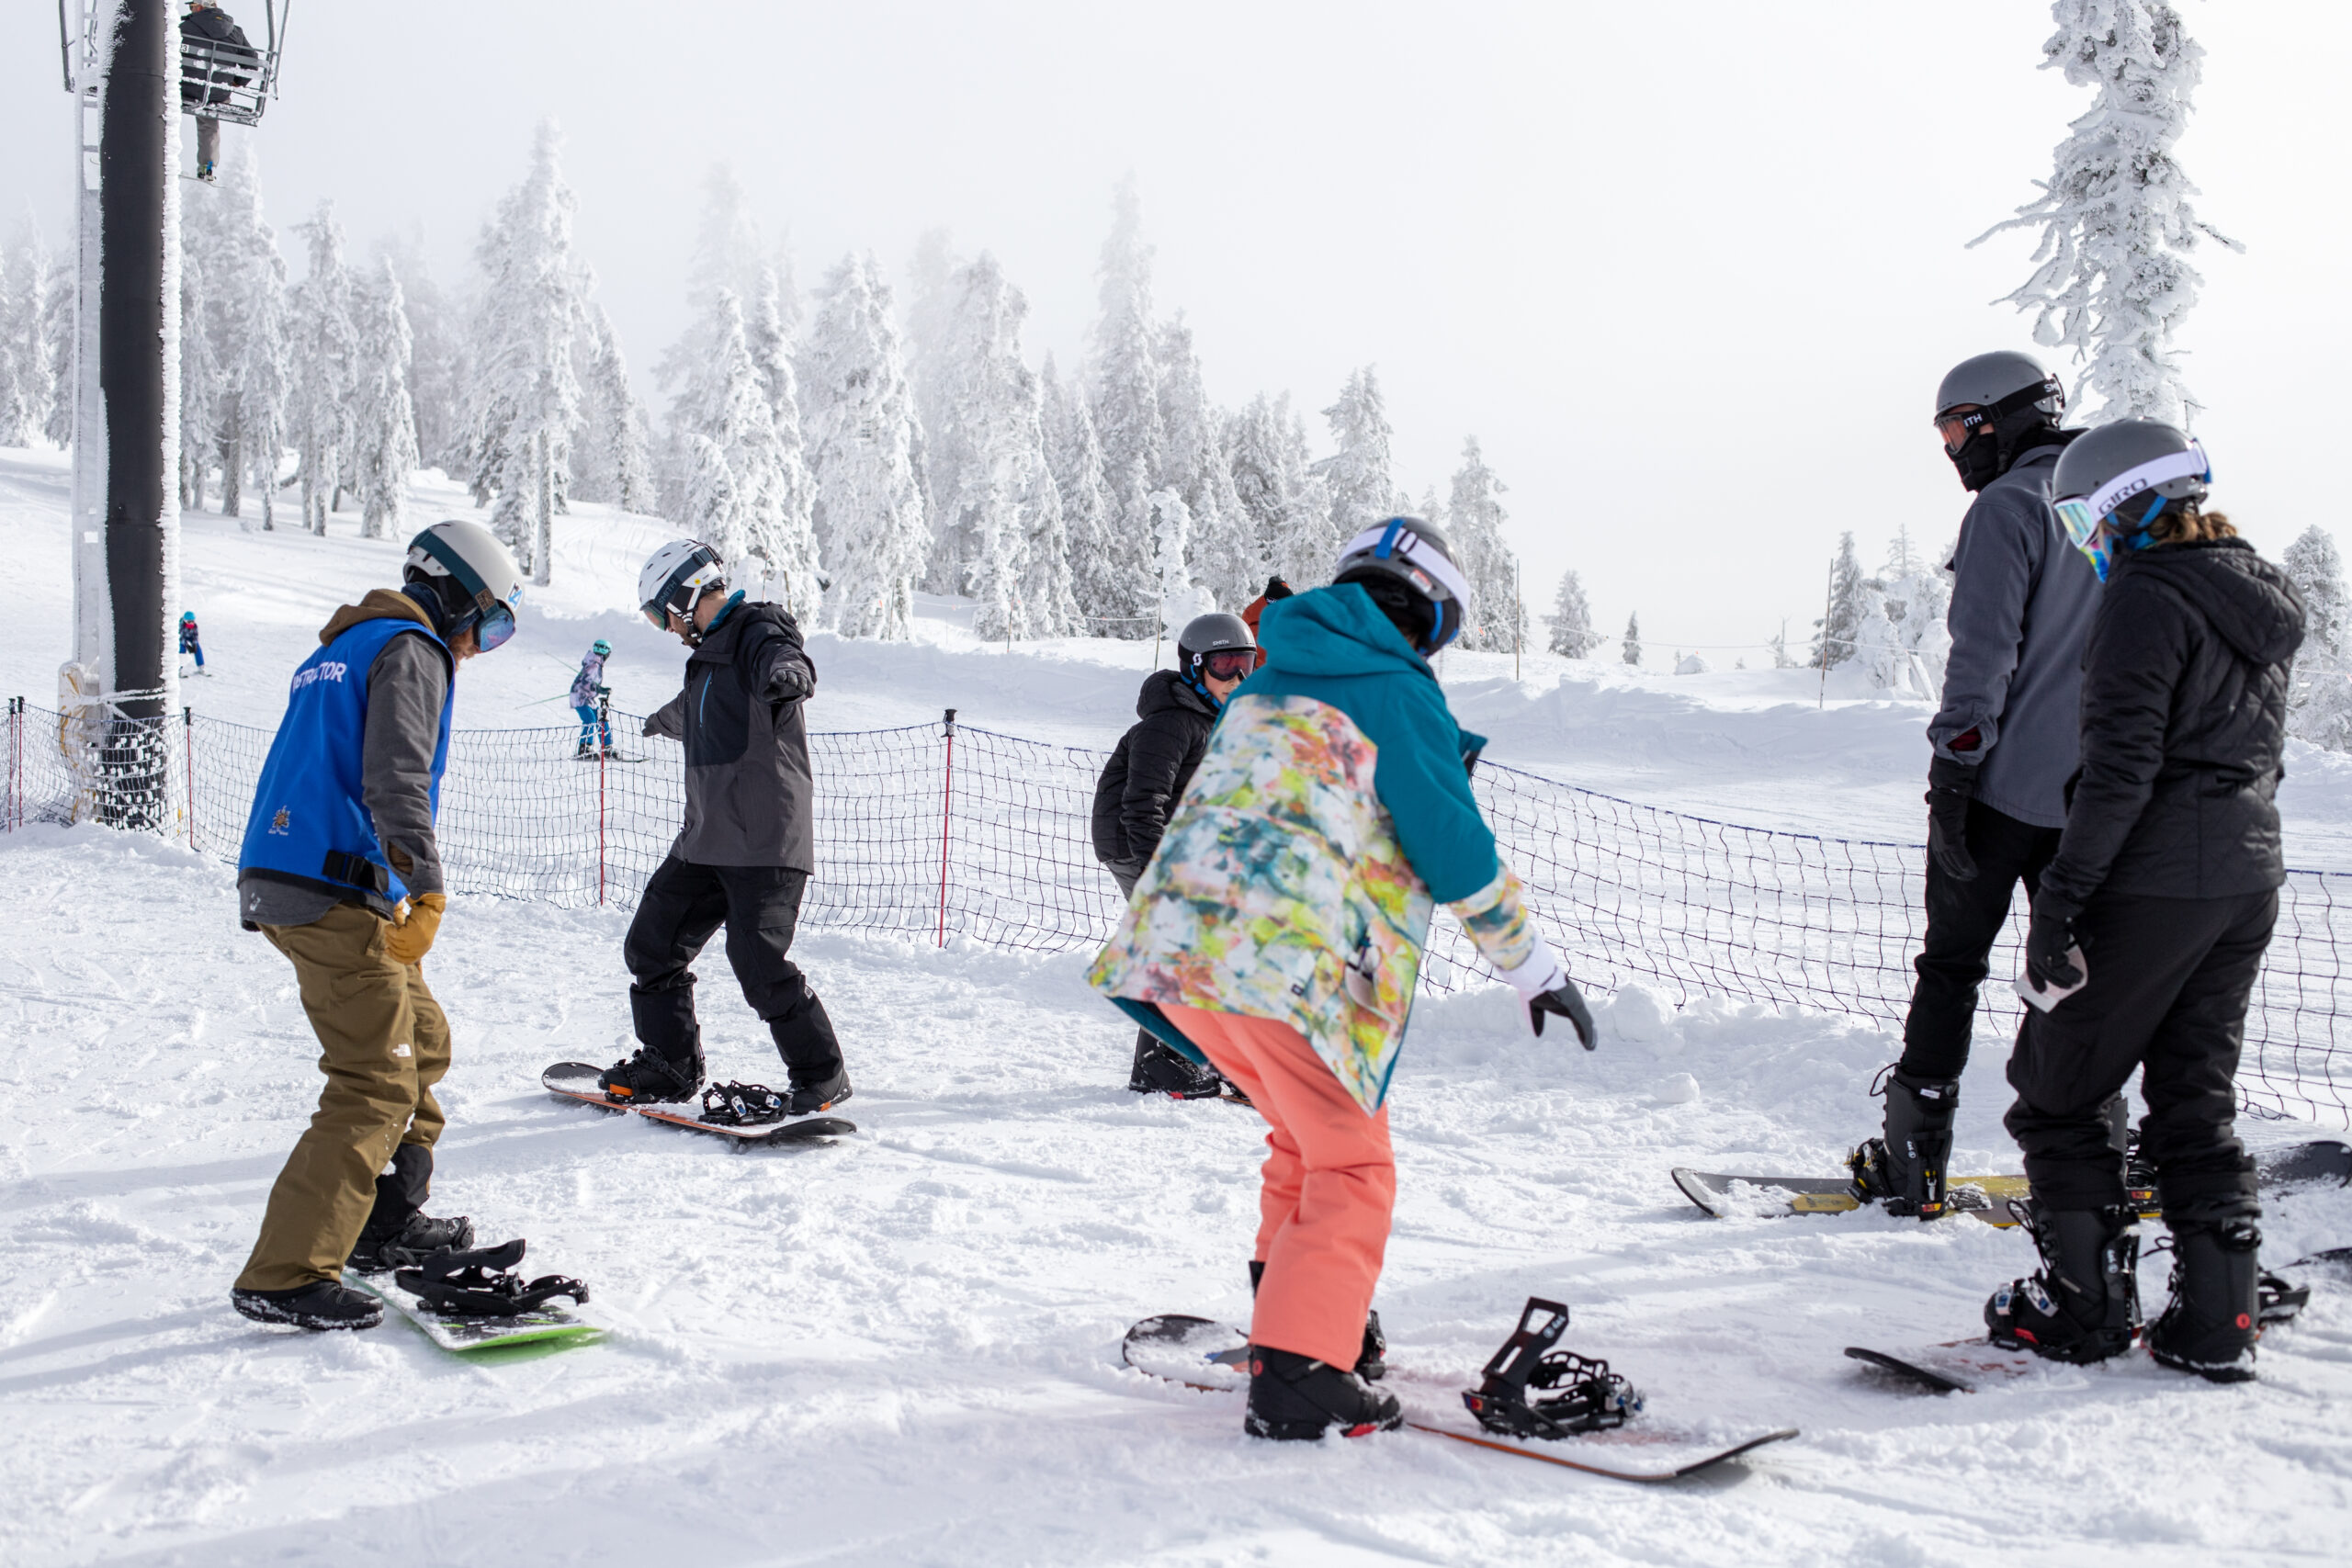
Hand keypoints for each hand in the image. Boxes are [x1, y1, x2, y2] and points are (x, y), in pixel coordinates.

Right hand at [386, 892, 444, 966]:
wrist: (431, 907)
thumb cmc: (423, 921)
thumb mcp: (419, 937)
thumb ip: (412, 946)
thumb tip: (407, 959)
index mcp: (423, 950)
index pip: (407, 960)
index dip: (394, 956)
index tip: (386, 949)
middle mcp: (421, 947)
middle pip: (398, 951)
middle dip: (390, 943)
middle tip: (387, 935)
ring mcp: (417, 940)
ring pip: (395, 942)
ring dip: (389, 935)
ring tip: (389, 929)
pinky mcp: (412, 931)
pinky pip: (395, 934)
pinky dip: (390, 930)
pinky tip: (390, 925)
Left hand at [768, 662, 813, 703]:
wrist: (792, 678)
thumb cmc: (780, 685)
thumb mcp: (773, 688)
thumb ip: (769, 693)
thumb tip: (764, 696)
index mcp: (781, 675)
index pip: (781, 674)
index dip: (781, 676)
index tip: (782, 678)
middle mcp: (791, 675)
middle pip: (792, 676)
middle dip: (792, 679)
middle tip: (793, 683)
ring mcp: (800, 678)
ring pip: (801, 679)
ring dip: (802, 684)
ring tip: (802, 690)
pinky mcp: (807, 682)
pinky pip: (809, 685)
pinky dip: (810, 689)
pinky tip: (810, 695)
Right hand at [1526, 976, 1596, 1049]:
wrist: (1535, 976)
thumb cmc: (1533, 987)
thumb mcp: (1532, 1007)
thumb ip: (1536, 1020)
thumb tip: (1538, 1035)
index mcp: (1564, 1000)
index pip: (1575, 1015)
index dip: (1579, 1027)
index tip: (1581, 1035)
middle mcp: (1573, 1001)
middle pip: (1583, 1020)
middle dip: (1586, 1032)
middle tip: (1588, 1043)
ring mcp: (1576, 1003)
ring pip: (1586, 1023)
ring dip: (1590, 1036)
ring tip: (1591, 1048)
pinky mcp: (1576, 1006)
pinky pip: (1585, 1024)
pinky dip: (1588, 1036)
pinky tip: (1589, 1046)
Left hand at [1925, 754, 1977, 881]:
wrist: (1950, 772)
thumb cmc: (1954, 780)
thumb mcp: (1954, 795)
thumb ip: (1956, 803)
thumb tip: (1952, 802)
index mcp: (1939, 819)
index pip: (1940, 845)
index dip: (1946, 859)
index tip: (1954, 869)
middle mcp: (1938, 825)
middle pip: (1942, 855)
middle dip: (1952, 869)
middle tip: (1964, 879)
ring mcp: (1942, 827)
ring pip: (1949, 857)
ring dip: (1960, 870)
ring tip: (1970, 878)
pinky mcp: (1949, 826)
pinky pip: (1956, 851)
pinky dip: (1964, 863)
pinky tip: (1972, 872)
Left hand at [2024, 892, 2082, 990]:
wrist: (2056, 905)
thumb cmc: (2060, 918)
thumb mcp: (2062, 934)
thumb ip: (2064, 947)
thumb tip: (2075, 959)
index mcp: (2034, 945)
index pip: (2031, 966)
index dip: (2035, 978)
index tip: (2040, 990)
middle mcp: (2033, 949)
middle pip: (2040, 971)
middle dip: (2053, 981)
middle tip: (2068, 987)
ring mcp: (2039, 950)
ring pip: (2050, 972)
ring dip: (2063, 979)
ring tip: (2077, 982)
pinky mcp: (2048, 950)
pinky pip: (2058, 967)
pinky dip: (2068, 974)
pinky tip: (2077, 976)